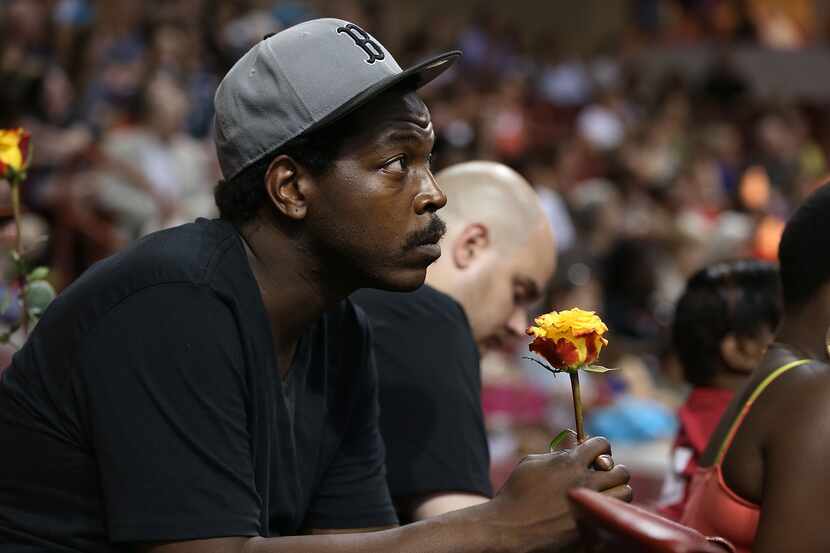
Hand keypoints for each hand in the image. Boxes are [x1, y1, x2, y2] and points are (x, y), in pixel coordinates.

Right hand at [483, 435, 630, 552]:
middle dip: (613, 472)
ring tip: (604, 496)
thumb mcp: (531, 463)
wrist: (508, 529)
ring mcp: (590, 508)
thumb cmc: (515, 494)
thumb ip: (556, 453)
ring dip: (617, 492)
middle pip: (621, 471)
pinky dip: (609, 514)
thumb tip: (574, 447)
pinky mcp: (593, 530)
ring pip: (625, 494)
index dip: (601, 448)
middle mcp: (585, 483)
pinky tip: (597, 514)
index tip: (596, 456)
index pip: (602, 445)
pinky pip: (614, 517)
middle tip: (603, 478)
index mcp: (571, 462)